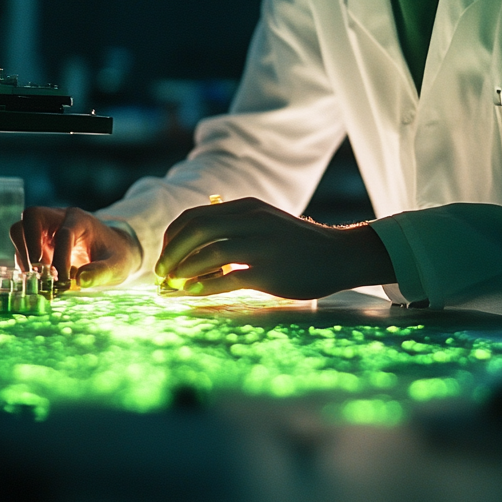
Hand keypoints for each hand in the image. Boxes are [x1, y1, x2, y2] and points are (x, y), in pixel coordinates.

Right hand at [10, 206, 141, 287]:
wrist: (113, 252)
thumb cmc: (115, 256)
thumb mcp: (116, 266)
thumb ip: (101, 272)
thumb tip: (81, 280)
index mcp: (80, 220)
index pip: (64, 233)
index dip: (60, 257)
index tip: (62, 280)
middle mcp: (59, 219)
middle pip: (31, 216)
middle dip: (29, 243)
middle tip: (37, 270)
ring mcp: (46, 230)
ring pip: (20, 231)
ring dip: (23, 255)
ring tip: (37, 278)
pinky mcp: (38, 243)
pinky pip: (21, 249)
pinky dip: (24, 265)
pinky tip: (37, 281)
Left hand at [155, 197, 394, 298]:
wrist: (339, 254)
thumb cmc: (297, 243)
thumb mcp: (264, 221)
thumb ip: (233, 226)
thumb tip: (192, 245)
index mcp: (245, 207)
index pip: (193, 216)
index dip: (171, 237)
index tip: (164, 255)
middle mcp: (252, 221)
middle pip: (196, 231)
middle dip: (171, 253)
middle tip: (162, 273)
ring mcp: (261, 246)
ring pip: (208, 253)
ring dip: (183, 271)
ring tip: (172, 286)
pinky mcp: (270, 273)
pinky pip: (227, 280)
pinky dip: (203, 288)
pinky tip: (191, 294)